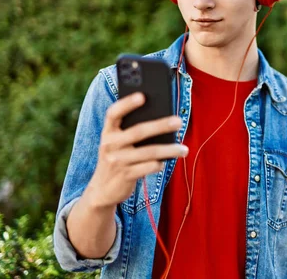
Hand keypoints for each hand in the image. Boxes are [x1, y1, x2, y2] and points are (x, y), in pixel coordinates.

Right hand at [84, 92, 186, 209]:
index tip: (142, 95)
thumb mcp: (117, 144)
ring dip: (169, 150)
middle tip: (179, 121)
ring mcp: (116, 161)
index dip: (126, 104)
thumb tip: (163, 120)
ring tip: (184, 149)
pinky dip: (159, 164)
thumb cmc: (118, 159)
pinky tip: (166, 162)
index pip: (114, 113)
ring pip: (149, 152)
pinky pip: (148, 167)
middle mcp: (110, 145)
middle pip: (138, 131)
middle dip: (161, 125)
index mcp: (108, 132)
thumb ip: (131, 132)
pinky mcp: (125, 176)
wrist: (102, 190)